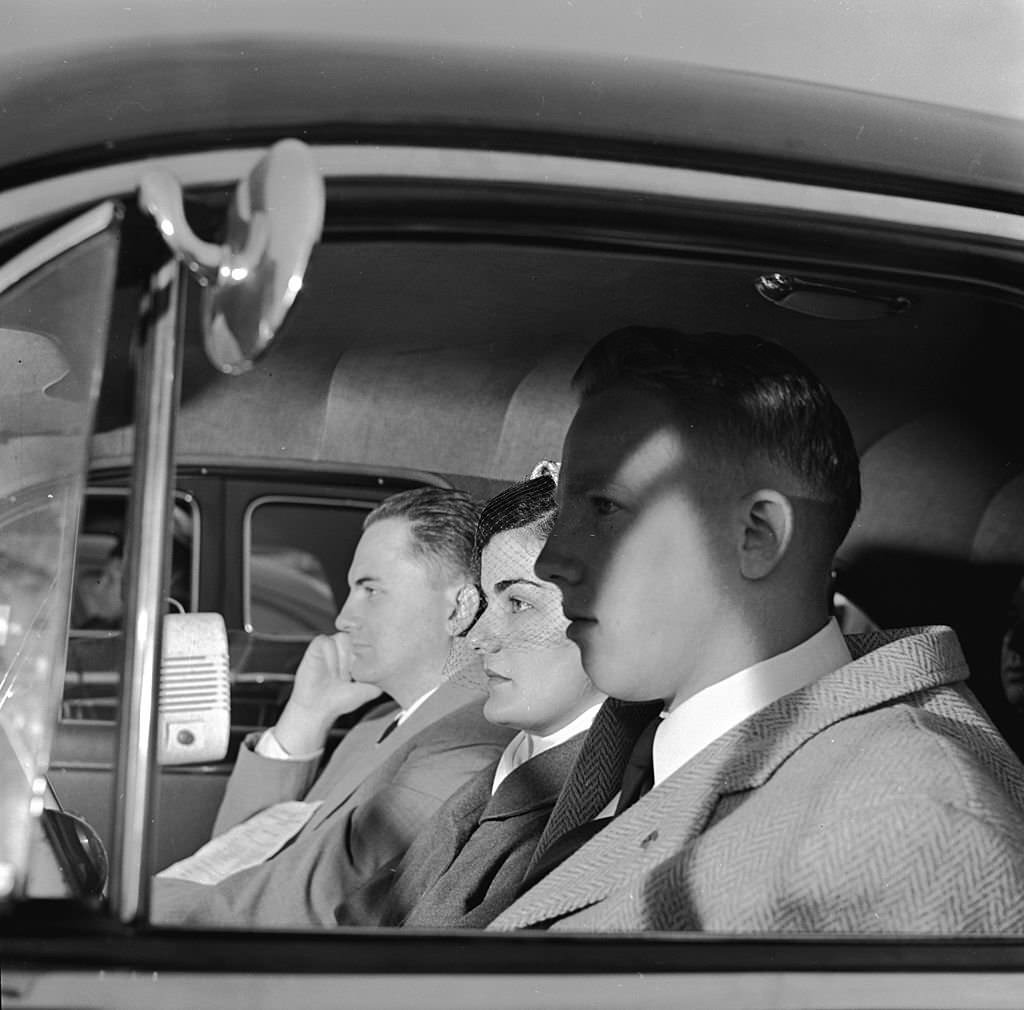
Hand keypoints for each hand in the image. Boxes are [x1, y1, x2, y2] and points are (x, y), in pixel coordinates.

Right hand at [273, 633, 383, 754]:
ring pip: (343, 638)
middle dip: (355, 659)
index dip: (367, 658)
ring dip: (343, 660)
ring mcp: (332, 644)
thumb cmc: (342, 700)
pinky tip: (329, 672)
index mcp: (358, 652)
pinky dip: (330, 658)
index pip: (371, 641)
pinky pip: (327, 641)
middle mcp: (346, 645)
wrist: (318, 709)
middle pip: (358, 637)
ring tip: (340, 676)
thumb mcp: (370, 689)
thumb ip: (384, 677)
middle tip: (349, 677)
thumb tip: (402, 671)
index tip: (361, 676)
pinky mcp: (317, 645)